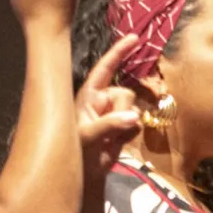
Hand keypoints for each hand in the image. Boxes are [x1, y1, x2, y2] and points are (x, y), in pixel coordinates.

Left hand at [75, 34, 142, 179]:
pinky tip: (117, 143)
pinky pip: (137, 121)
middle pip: (125, 92)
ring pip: (133, 108)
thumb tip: (133, 117)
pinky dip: (131, 133)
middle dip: (123, 110)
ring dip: (126, 124)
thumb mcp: (87, 137)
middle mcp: (102, 99)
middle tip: (109, 131)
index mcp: (88, 94)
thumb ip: (108, 125)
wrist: (85, 173)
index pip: (105, 68)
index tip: (135, 38)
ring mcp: (114, 112)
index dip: (118, 52)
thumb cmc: (75, 151)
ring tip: (109, 140)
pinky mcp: (123, 125)